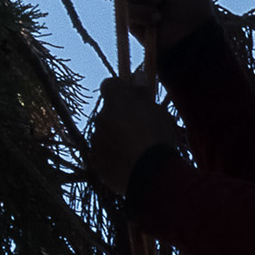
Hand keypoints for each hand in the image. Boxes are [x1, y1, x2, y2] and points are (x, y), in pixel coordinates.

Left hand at [89, 76, 178, 194]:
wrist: (150, 177)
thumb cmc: (157, 140)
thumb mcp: (158, 112)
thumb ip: (142, 94)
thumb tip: (137, 76)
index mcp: (116, 102)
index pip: (110, 84)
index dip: (121, 88)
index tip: (132, 96)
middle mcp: (101, 118)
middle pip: (108, 111)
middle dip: (119, 116)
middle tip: (139, 127)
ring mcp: (96, 140)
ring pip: (104, 132)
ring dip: (115, 135)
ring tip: (136, 149)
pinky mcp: (96, 160)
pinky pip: (102, 152)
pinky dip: (112, 154)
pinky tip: (128, 161)